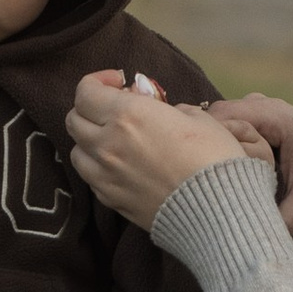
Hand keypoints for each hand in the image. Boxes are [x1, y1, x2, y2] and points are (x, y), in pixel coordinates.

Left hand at [65, 71, 252, 223]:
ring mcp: (106, 176)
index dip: (97, 81)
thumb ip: (167, 109)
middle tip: (114, 109)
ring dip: (90, 141)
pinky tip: (121, 166)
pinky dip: (99, 168)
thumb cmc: (213, 158)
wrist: (218, 210)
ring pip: (77, 151)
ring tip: (114, 141)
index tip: (118, 82)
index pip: (86, 92)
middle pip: (74, 119)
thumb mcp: (196, 117)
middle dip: (90, 109)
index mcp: (127, 115)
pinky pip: (91, 178)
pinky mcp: (112, 201)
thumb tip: (160, 112)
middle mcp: (108, 144)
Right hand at [213, 93, 292, 235]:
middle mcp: (265, 105)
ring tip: (212, 174)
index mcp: (275, 116)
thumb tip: (254, 241)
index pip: (222, 117)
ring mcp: (261, 110)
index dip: (207, 141)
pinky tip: (223, 168)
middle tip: (202, 178)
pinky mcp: (260, 122)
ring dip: (214, 144)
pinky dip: (224, 143)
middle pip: (214, 117)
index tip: (201, 172)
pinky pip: (230, 127)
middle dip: (206, 144)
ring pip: (220, 122)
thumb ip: (281, 219)